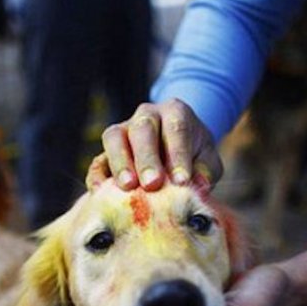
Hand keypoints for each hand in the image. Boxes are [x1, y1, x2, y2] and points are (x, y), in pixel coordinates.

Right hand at [86, 99, 222, 191]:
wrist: (177, 149)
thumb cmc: (195, 155)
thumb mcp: (208, 160)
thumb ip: (206, 170)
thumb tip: (199, 186)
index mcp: (175, 112)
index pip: (176, 128)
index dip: (178, 154)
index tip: (182, 181)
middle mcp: (147, 115)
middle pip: (142, 128)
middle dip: (147, 158)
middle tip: (152, 185)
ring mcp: (124, 130)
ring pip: (114, 137)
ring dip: (120, 162)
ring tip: (128, 187)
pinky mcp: (108, 151)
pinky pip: (98, 160)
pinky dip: (98, 175)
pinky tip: (102, 193)